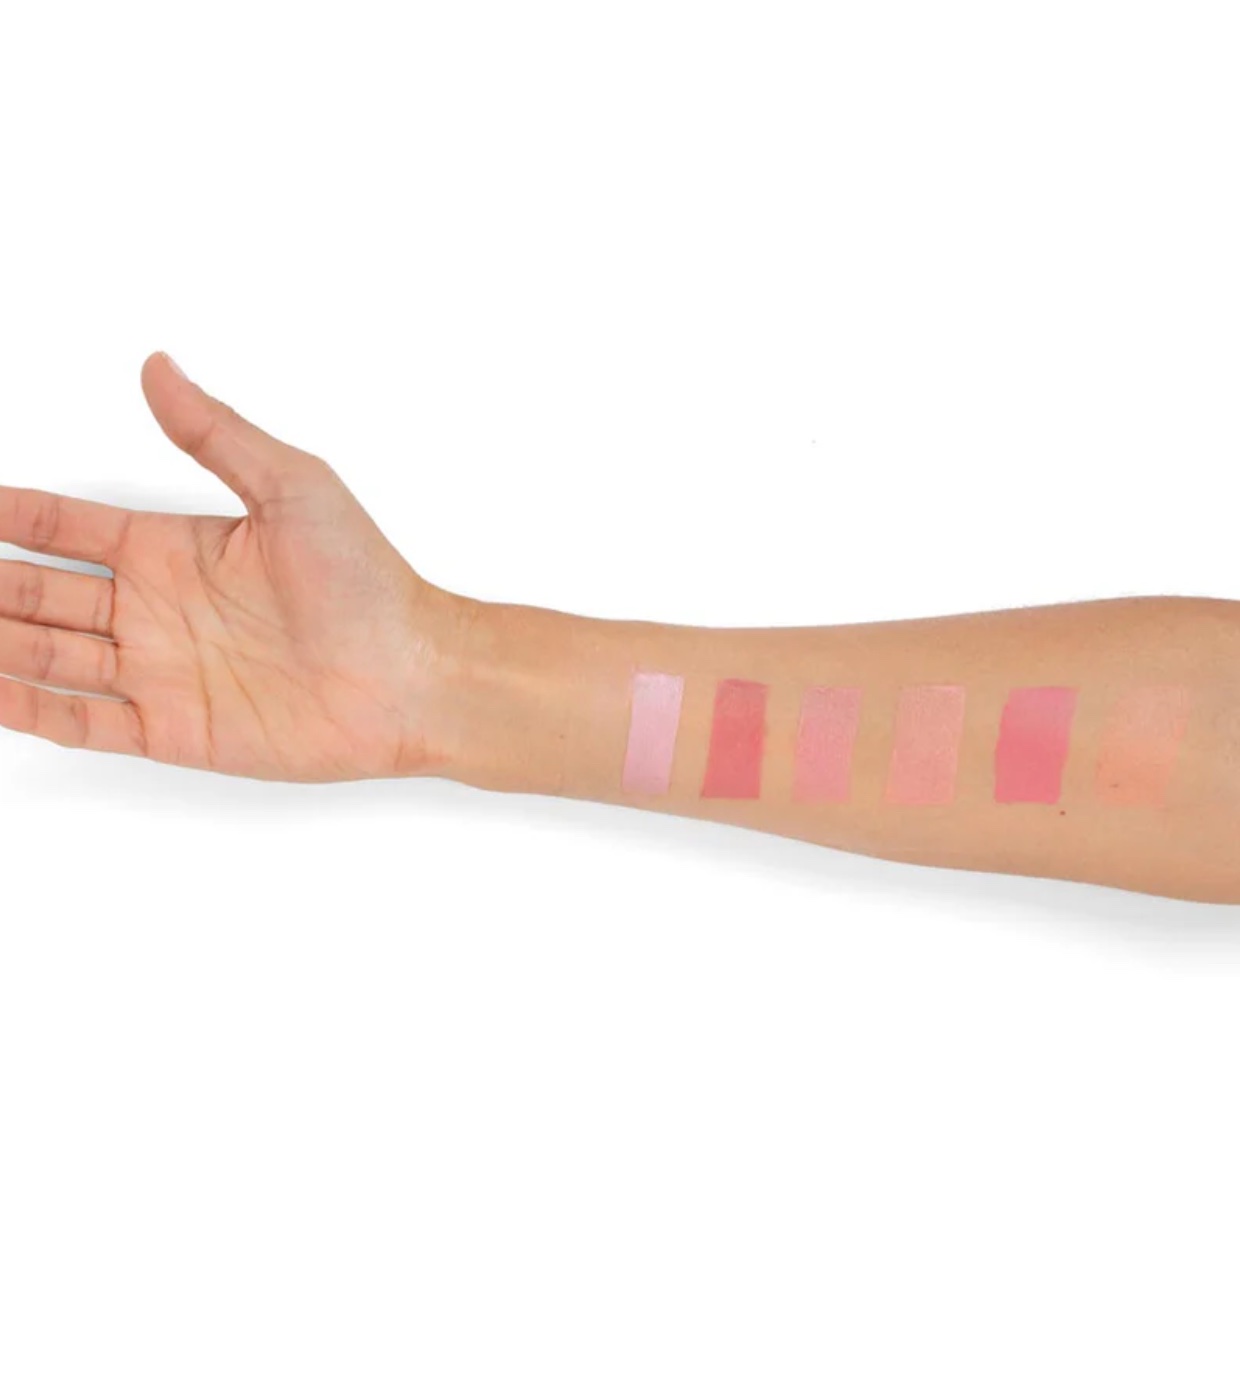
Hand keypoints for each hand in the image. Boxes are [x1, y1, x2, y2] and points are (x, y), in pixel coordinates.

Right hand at [0, 352, 460, 780]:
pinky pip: (86, 720)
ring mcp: (163, 671)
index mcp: (175, 549)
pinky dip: (31, 709)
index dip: (10, 518)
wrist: (412, 675)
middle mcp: (158, 610)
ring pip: (49, 655)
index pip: (67, 530)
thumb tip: (158, 367)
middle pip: (40, 595)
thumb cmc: (367, 582)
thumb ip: (216, 435)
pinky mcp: (176, 729)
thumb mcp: (293, 487)